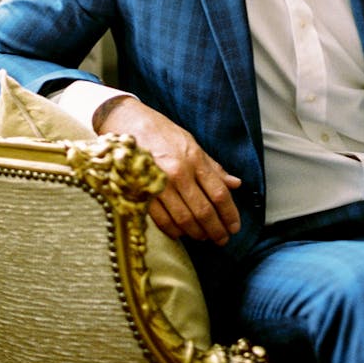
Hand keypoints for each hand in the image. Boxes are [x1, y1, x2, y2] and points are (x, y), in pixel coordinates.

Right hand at [94, 95, 241, 245]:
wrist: (128, 122)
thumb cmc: (163, 133)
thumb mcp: (192, 144)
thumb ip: (213, 168)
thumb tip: (236, 184)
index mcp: (194, 159)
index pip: (219, 193)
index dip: (230, 214)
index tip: (234, 227)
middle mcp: (178, 172)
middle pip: (204, 210)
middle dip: (216, 230)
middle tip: (222, 240)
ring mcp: (159, 183)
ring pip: (184, 219)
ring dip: (197, 233)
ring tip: (204, 238)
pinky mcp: (141, 192)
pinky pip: (161, 220)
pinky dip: (174, 231)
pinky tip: (181, 234)